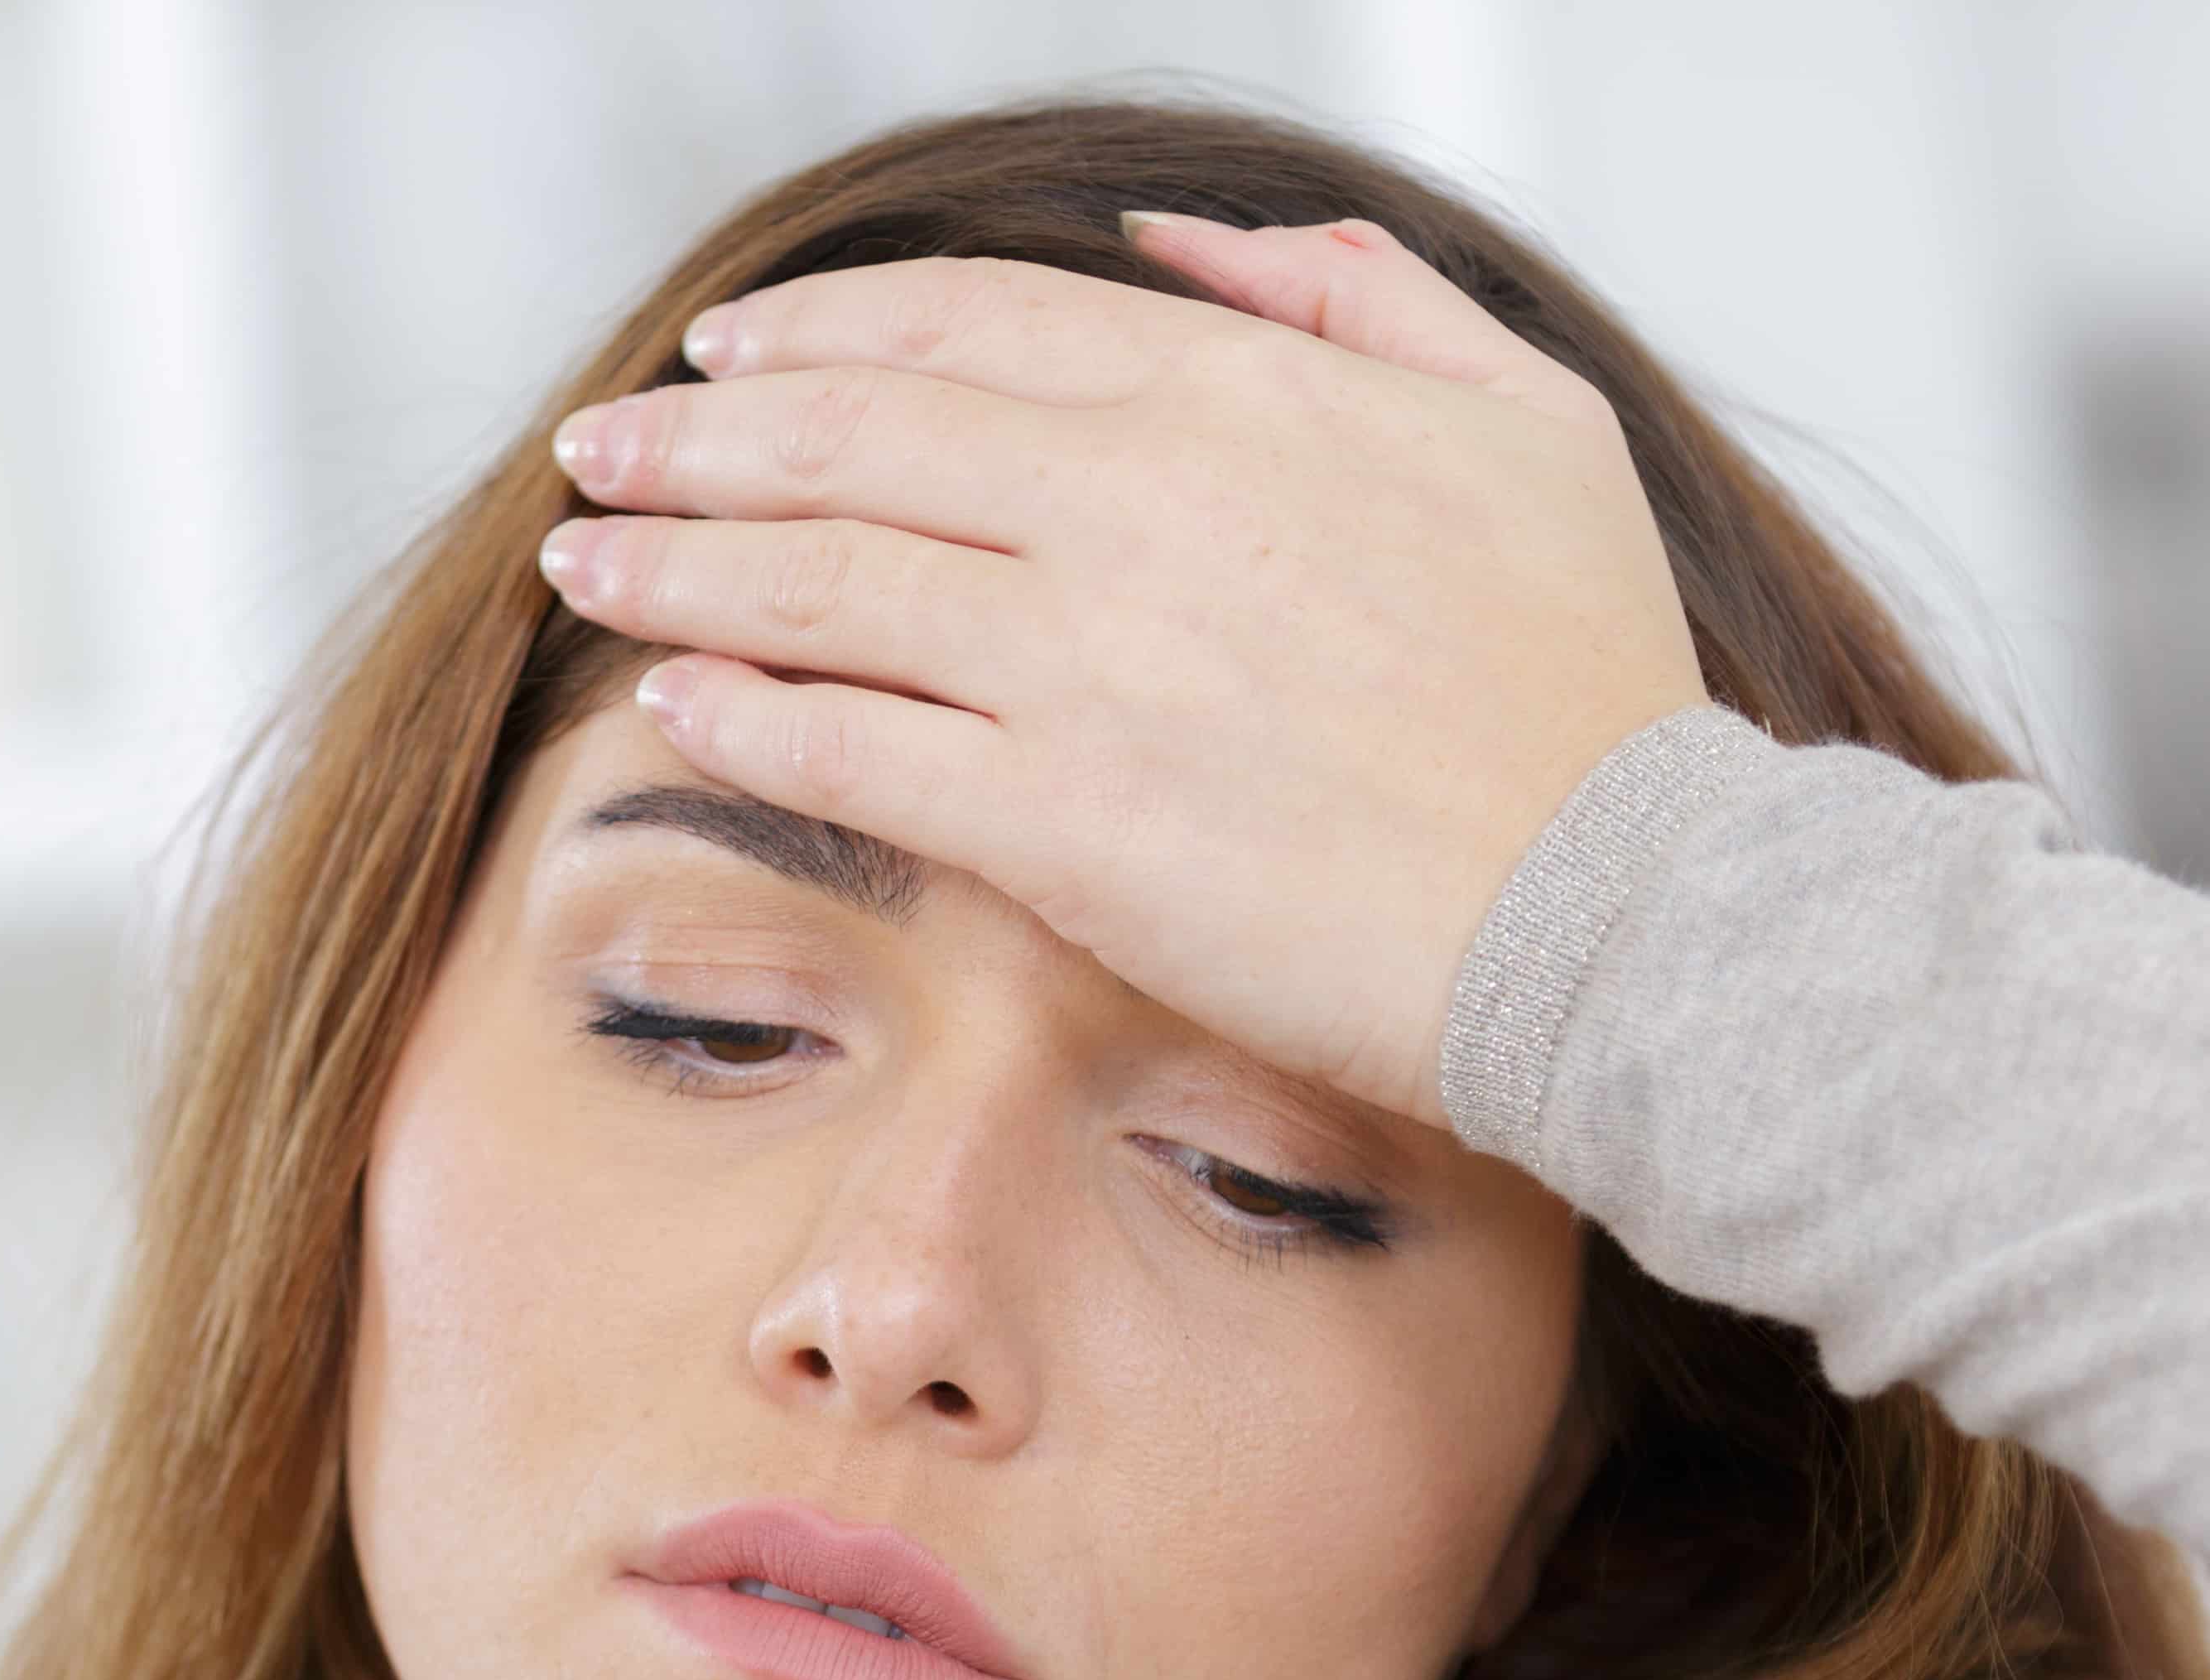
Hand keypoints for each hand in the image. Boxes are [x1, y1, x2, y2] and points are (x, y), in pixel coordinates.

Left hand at [535, 212, 1709, 1130]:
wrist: (1624, 912)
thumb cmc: (1594, 690)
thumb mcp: (1524, 418)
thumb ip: (1355, 297)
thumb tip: (1181, 238)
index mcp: (1238, 395)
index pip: (965, 325)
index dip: (822, 332)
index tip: (728, 355)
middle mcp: (1139, 507)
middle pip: (854, 434)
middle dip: (697, 438)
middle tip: (601, 452)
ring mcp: (1088, 665)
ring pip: (820, 578)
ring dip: (676, 564)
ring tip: (584, 563)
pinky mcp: (1060, 825)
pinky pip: (849, 747)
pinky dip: (740, 713)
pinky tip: (671, 701)